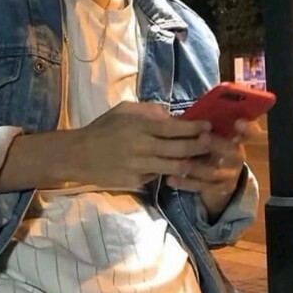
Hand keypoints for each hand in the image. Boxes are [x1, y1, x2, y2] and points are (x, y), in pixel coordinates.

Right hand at [68, 101, 212, 189]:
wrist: (80, 155)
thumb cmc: (103, 128)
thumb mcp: (124, 110)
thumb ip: (148, 110)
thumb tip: (171, 114)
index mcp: (140, 126)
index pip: (175, 128)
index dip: (194, 128)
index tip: (208, 126)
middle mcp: (143, 147)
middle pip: (180, 149)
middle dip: (200, 146)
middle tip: (211, 143)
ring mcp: (140, 166)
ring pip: (174, 167)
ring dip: (190, 163)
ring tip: (200, 158)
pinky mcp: (136, 181)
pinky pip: (159, 176)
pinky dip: (169, 172)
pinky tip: (177, 168)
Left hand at [165, 119, 259, 219]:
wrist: (218, 172)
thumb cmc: (209, 143)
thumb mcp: (208, 131)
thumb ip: (197, 122)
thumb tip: (165, 112)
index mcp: (237, 137)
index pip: (251, 131)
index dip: (248, 127)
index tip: (238, 122)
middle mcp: (237, 155)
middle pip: (232, 151)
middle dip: (217, 144)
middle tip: (202, 138)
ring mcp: (230, 174)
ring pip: (215, 172)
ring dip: (197, 167)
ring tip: (181, 163)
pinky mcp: (219, 189)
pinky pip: (203, 187)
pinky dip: (186, 183)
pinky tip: (170, 179)